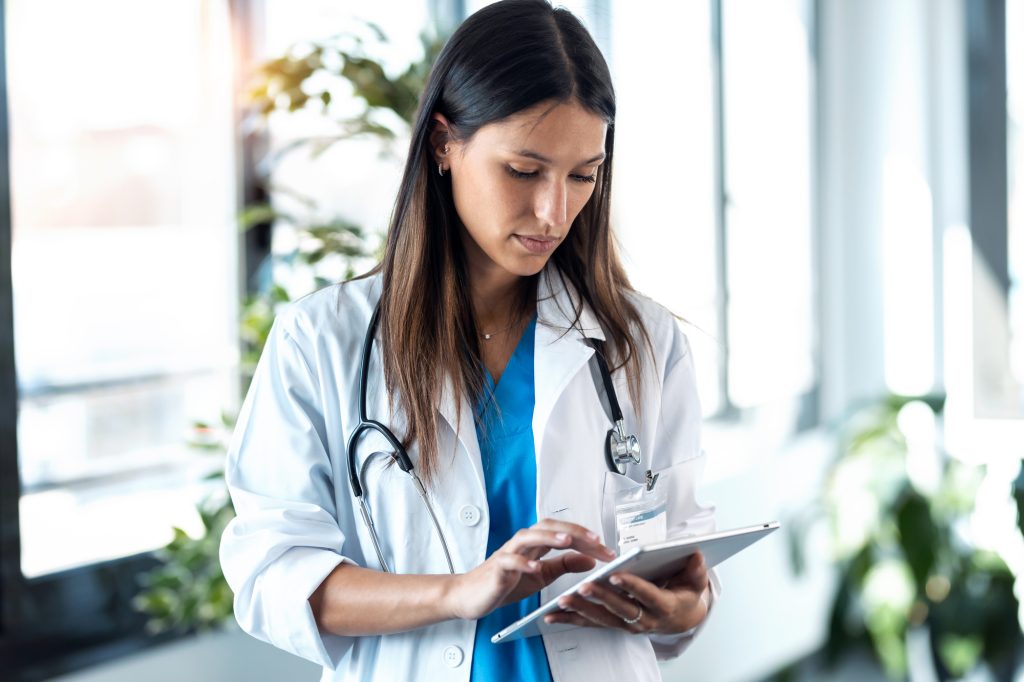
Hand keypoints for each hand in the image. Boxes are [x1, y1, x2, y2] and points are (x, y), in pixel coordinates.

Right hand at [446, 519, 615, 620]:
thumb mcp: (542, 575)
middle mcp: (522, 544)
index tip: (607, 550)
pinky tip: (535, 568)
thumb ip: (564, 565)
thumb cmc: (505, 582)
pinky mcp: (496, 569)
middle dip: (573, 531)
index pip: (563, 532)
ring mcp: (508, 554)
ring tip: (568, 541)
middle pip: (547, 527)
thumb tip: (590, 559)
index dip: (586, 538)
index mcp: (535, 544)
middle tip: (595, 541)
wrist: (471, 596)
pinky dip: (522, 563)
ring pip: (528, 536)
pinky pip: (509, 561)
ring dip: (548, 537)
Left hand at [543, 551, 710, 634]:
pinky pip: (592, 624)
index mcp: (664, 606)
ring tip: (563, 601)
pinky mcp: (615, 624)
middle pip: (620, 608)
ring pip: (603, 618)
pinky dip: (572, 620)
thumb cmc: (686, 593)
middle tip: (584, 587)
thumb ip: (695, 569)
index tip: (616, 575)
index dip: (632, 585)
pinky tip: (553, 616)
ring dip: (582, 610)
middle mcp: (645, 619)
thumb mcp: (696, 581)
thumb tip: (695, 554)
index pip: (646, 595)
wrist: (683, 617)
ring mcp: (629, 625)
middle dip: (601, 598)